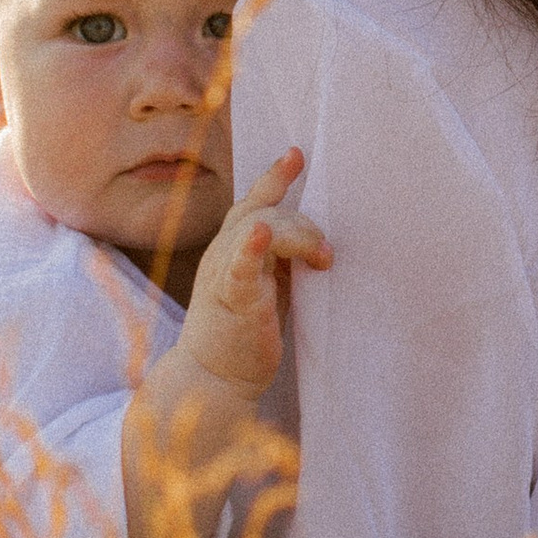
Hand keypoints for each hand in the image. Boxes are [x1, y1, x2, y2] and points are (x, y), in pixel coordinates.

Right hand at [177, 149, 331, 398]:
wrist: (211, 382)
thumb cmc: (240, 338)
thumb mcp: (264, 291)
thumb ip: (281, 264)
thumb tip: (316, 246)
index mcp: (231, 252)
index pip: (252, 204)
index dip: (273, 177)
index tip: (296, 155)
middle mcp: (223, 255)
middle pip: (262, 211)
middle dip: (302, 224)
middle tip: (325, 254)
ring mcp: (224, 274)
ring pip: (257, 227)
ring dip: (297, 236)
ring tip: (320, 258)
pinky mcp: (231, 299)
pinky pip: (239, 266)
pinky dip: (250, 248)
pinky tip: (259, 236)